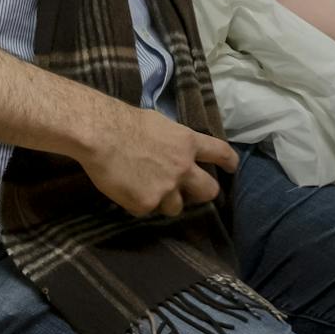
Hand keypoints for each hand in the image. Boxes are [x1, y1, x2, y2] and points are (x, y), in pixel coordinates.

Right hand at [77, 103, 239, 218]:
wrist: (102, 136)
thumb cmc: (126, 123)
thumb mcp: (161, 124)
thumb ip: (174, 141)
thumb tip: (174, 149)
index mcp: (188, 143)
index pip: (220, 153)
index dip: (229, 161)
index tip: (231, 168)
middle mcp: (183, 168)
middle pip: (208, 191)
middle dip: (202, 194)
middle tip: (190, 193)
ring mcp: (167, 189)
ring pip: (177, 207)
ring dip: (166, 202)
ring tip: (147, 190)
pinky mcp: (147, 204)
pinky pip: (148, 211)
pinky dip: (140, 205)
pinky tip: (128, 192)